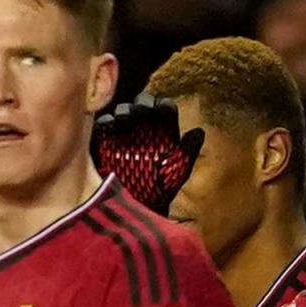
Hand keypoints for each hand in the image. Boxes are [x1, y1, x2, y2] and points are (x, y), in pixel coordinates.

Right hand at [94, 93, 203, 215]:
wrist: (138, 204)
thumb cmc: (162, 188)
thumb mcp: (179, 170)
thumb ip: (189, 151)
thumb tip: (199, 132)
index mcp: (164, 129)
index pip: (165, 107)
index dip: (164, 105)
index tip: (163, 110)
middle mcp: (146, 125)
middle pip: (143, 102)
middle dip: (143, 103)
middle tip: (142, 110)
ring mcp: (126, 130)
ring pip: (124, 109)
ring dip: (125, 110)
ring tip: (126, 119)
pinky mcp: (108, 138)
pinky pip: (105, 124)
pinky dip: (107, 121)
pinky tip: (112, 126)